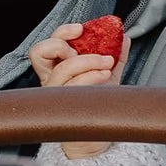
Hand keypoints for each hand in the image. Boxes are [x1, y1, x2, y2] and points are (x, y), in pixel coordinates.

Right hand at [27, 23, 130, 158]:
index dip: (61, 34)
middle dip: (62, 43)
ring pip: (61, 70)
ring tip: (106, 62)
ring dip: (87, 60)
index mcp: (56, 69)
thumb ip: (115, 55)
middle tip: (85, 46)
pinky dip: (91, 75)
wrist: (97, 137)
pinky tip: (104, 74)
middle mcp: (51, 81)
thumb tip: (125, 38)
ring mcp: (56, 94)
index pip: (47, 45)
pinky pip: (74, 86)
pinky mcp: (65, 106)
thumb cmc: (97, 105)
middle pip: (40, 52)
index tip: (81, 29)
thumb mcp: (107, 76)